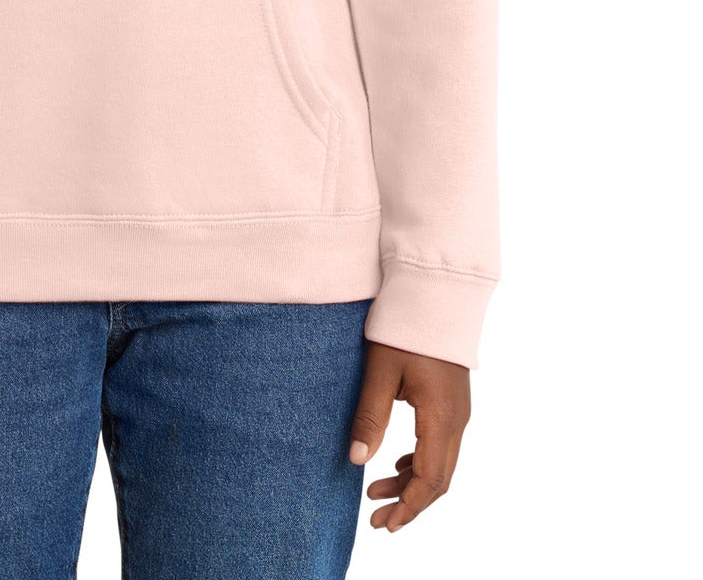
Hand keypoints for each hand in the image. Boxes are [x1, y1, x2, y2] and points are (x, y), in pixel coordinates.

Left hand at [347, 341, 470, 533]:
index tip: (385, 524)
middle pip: (439, 478)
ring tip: (376, 492)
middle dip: (409, 503)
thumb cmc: (404, 327)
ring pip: (441, 462)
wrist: (435, 292)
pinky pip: (441, 444)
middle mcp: (457, 419)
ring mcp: (458, 411)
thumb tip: (358, 460)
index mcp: (441, 416)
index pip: (430, 479)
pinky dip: (419, 461)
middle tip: (377, 520)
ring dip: (412, 482)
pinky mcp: (452, 401)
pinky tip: (397, 463)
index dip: (408, 506)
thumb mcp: (381, 370)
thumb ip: (371, 416)